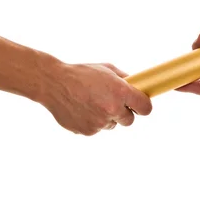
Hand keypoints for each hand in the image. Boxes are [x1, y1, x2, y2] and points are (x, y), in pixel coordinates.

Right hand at [37, 61, 151, 135]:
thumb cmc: (81, 73)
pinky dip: (92, 121)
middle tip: (112, 103)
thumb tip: (137, 86)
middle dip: (124, 113)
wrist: (53, 83)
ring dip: (106, 117)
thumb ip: (124, 79)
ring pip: (111, 124)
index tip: (140, 105)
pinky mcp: (87, 131)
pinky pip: (96, 129)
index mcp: (120, 92)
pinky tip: (82, 109)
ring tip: (91, 102)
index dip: (143, 106)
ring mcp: (99, 122)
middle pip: (130, 120)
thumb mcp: (106, 69)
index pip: (145, 108)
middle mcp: (112, 109)